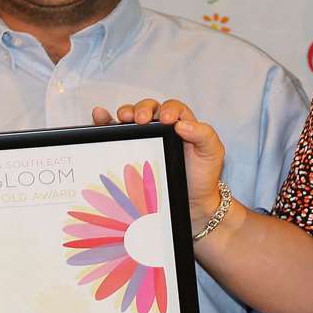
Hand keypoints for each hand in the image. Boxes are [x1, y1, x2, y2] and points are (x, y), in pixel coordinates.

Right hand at [90, 98, 225, 227]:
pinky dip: (106, 122)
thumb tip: (181, 124)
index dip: (167, 109)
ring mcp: (144, 139)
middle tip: (140, 120)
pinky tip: (100, 115)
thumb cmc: (203, 177)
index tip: (166, 120)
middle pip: (148, 108)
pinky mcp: (130, 150)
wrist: (191, 205)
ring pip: (131, 117)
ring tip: (122, 117)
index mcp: (181, 123)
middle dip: (142, 109)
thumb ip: (204, 134)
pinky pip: (116, 133)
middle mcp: (161, 128)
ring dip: (124, 112)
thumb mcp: (212, 153)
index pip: (172, 108)